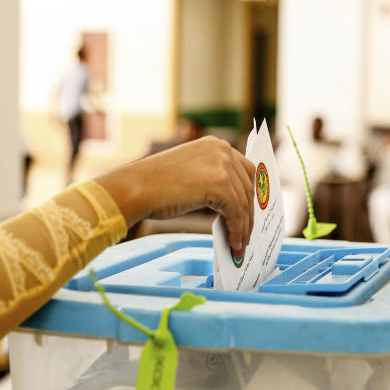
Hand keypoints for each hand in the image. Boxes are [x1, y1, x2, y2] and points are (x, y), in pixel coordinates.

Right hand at [96, 137, 255, 252]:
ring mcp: (222, 165)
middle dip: (249, 214)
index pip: (246, 170)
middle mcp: (222, 150)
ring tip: (240, 245)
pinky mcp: (219, 185)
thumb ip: (212, 179)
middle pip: (248, 188)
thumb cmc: (155, 185)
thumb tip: (233, 205)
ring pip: (244, 203)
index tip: (252, 213)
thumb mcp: (191, 172)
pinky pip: (236, 213)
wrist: (136, 187)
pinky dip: (237, 231)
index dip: (251, 194)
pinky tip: (233, 243)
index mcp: (216, 145)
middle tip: (247, 235)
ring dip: (244, 227)